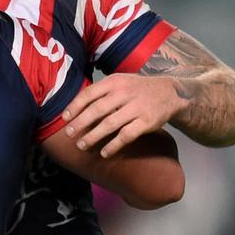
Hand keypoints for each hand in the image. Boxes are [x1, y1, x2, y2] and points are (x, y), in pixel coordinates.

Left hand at [62, 74, 182, 157]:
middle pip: (97, 110)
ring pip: (110, 124)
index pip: (89, 93)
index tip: (65, 118)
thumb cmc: (136, 88)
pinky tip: (104, 153)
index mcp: (114, 82)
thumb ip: (100, 91)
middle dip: (80, 123)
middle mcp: (124, 93)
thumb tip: (75, 105)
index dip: (75, 106)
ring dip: (93, 136)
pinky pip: (126, 136)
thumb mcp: (119, 81)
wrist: (169, 92)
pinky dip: (114, 145)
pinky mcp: (147, 122)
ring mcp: (136, 108)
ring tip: (81, 145)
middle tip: (69, 134)